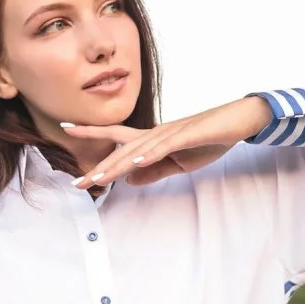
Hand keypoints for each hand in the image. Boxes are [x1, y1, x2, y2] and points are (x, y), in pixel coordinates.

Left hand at [66, 96, 272, 188]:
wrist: (239, 120)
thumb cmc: (209, 139)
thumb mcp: (179, 162)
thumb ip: (153, 171)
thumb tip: (128, 180)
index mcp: (152, 139)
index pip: (116, 137)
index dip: (91, 134)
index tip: (65, 130)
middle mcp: (156, 133)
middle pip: (121, 150)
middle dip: (99, 167)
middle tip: (76, 182)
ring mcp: (171, 133)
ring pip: (138, 150)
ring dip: (117, 165)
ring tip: (98, 178)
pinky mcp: (188, 135)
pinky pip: (166, 146)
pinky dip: (151, 154)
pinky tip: (137, 162)